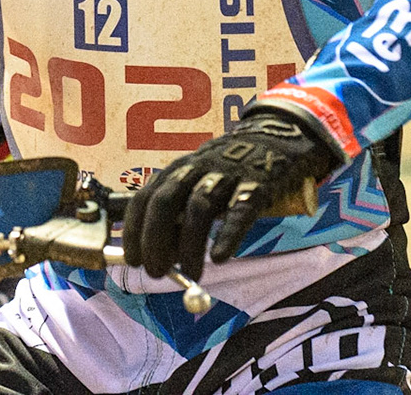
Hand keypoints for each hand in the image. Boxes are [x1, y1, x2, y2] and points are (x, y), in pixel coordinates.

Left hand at [121, 109, 340, 280]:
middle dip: (155, 239)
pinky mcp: (257, 183)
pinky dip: (227, 234)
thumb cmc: (231, 170)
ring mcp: (227, 173)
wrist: (277, 137)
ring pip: (199, 208)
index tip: (133, 260)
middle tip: (155, 271)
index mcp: (179, 168)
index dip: (135, 230)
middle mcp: (197, 168)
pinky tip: (219, 256)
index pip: (145, 197)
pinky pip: (240, 210)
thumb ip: (179, 214)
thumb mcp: (199, 182)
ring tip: (190, 273)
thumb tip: (160, 256)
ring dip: (189, 245)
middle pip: (165, 202)